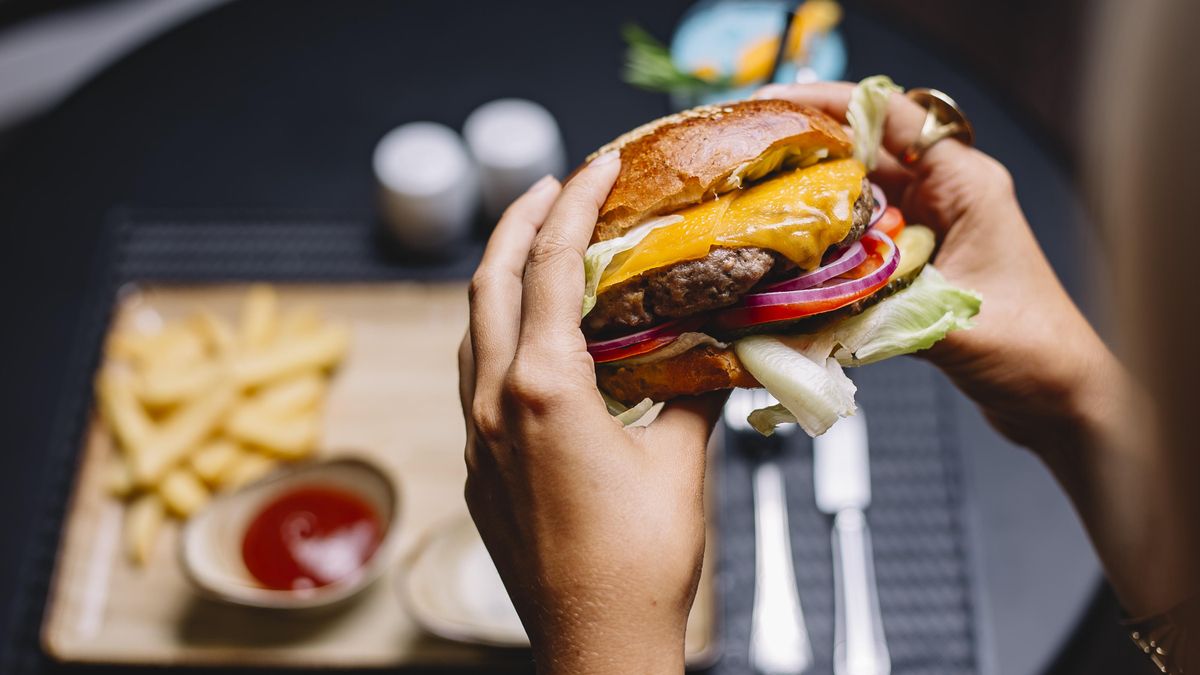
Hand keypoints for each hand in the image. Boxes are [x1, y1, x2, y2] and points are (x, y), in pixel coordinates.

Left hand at [458, 153, 726, 674]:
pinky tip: (534, 335)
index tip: (595, 165)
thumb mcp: (683, 461)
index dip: (573, 205)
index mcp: (544, 390)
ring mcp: (476, 438)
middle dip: (517, 221)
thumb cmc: (643, 563)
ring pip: (473, 329)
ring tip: (540, 246)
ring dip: (502, 276)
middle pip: (489, 282)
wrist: (595, 645)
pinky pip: (476, 375)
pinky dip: (500, 331)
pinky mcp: (478, 468)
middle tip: (552, 184)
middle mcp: (493, 404)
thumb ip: (694, 391)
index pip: (551, 267)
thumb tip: (714, 347)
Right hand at [756, 81, 1118, 455]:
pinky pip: (858, 240)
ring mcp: (929, 229)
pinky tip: (789, 259)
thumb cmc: (1034, 349)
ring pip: (857, 197)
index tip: (778, 108)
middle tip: (751, 165)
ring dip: (813, 203)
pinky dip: (825, 246)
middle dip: (808, 153)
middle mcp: (946, 197)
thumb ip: (877, 304)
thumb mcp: (950, 318)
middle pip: (865, 152)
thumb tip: (800, 300)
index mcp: (966, 185)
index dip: (831, 104)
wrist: (1058, 398)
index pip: (893, 117)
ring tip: (758, 208)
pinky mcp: (916, 263)